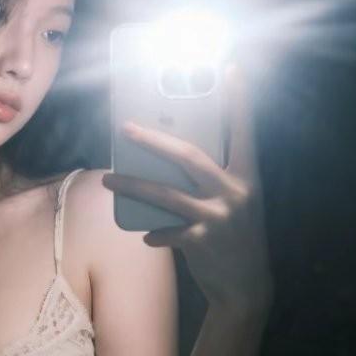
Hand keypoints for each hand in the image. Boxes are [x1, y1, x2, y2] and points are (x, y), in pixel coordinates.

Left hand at [101, 62, 273, 317]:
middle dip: (154, 140)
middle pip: (189, 156)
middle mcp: (236, 192)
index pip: (244, 130)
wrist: (247, 288)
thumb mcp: (237, 203)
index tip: (228, 68)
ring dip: (133, 185)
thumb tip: (173, 157)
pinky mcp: (202, 242)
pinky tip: (144, 235)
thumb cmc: (236, 238)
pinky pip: (166, 232)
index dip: (237, 99)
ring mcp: (219, 217)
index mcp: (248, 177)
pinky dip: (153, 233)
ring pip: (167, 194)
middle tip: (124, 127)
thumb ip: (214, 181)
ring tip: (108, 180)